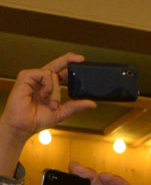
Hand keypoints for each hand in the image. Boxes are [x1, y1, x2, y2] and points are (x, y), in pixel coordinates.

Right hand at [0, 54, 94, 175]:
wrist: (23, 125)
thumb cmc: (37, 119)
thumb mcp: (61, 112)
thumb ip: (75, 106)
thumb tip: (92, 103)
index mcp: (47, 87)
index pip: (60, 73)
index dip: (69, 65)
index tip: (81, 60)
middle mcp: (40, 80)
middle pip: (56, 64)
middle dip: (68, 59)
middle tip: (81, 59)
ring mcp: (33, 77)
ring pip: (53, 74)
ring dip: (55, 91)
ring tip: (50, 103)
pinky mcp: (26, 76)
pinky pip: (44, 74)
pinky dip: (48, 86)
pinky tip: (43, 95)